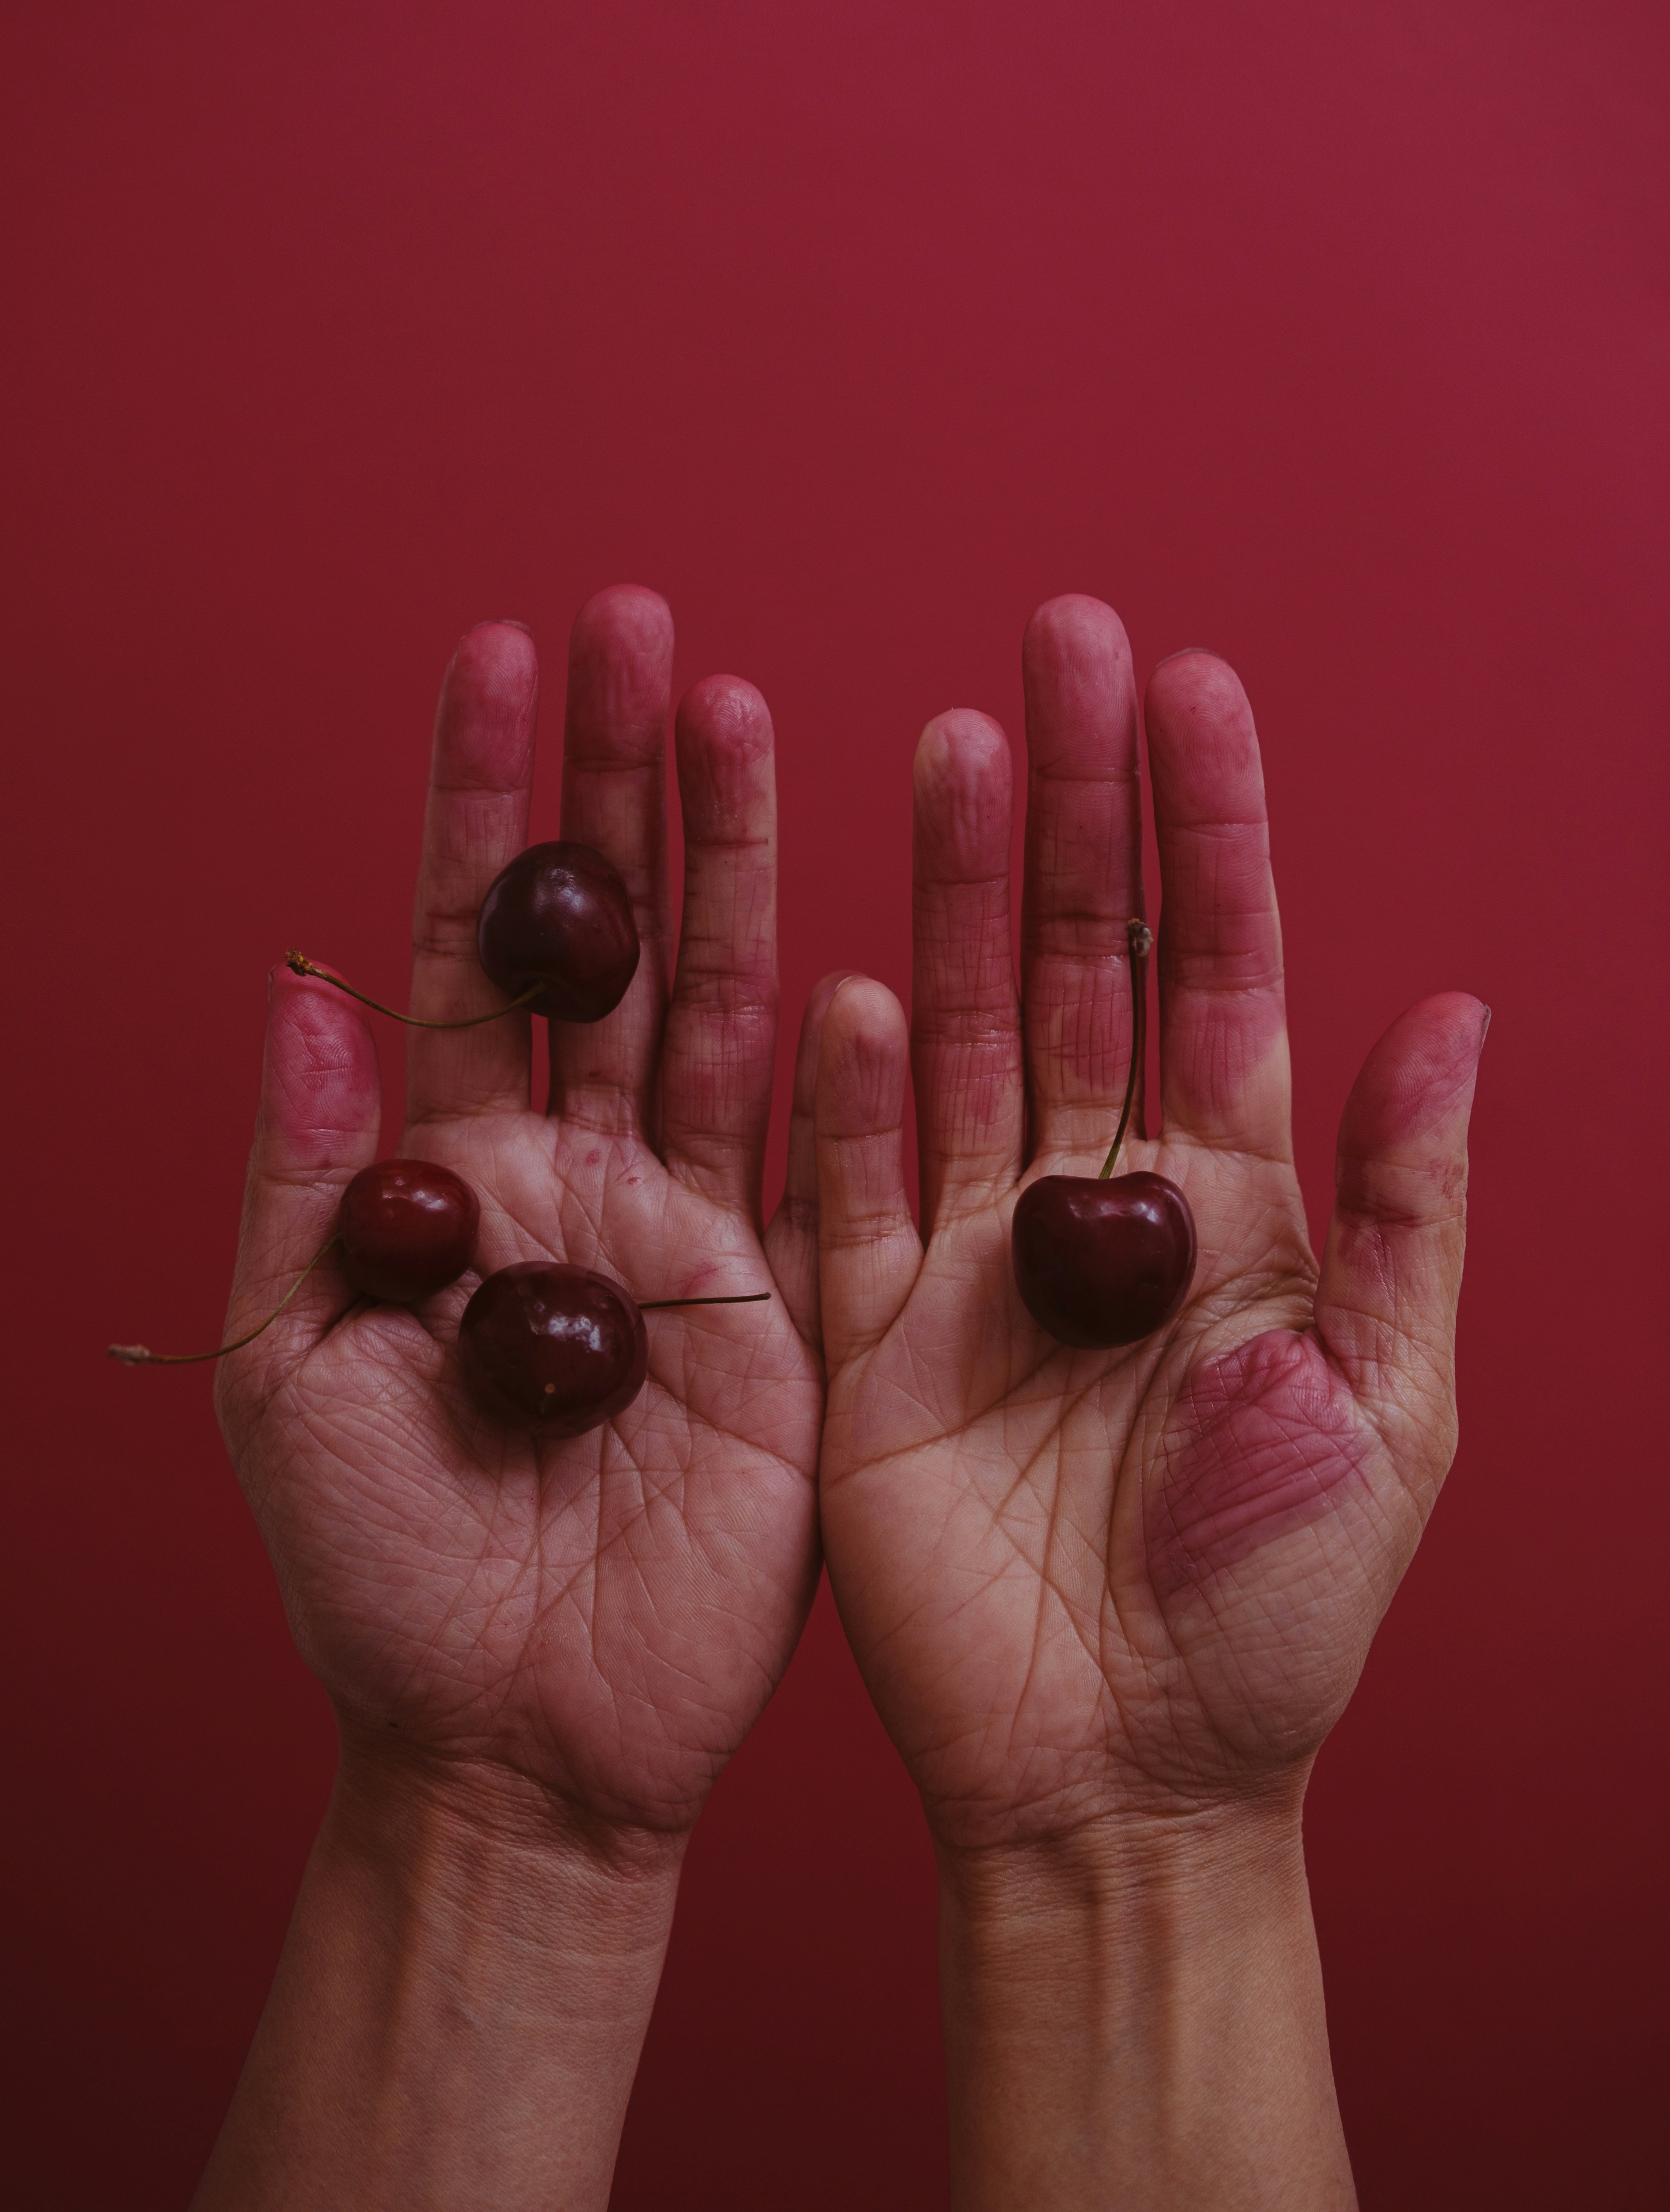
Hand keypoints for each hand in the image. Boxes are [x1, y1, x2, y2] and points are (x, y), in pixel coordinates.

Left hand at [216, 590, 822, 1842]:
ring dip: (720, 858)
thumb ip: (303, 1188)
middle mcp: (575, 1173)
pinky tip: (824, 913)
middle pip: (600, 939)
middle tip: (629, 627)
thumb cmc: (380, 1581)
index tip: (489, 659)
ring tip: (728, 707)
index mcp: (452, 1181)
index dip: (471, 804)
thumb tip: (297, 994)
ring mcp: (688, 1228)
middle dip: (609, 782)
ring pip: (711, 1000)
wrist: (521, 1743)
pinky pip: (807, 1148)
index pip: (461, 950)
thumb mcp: (287, 1377)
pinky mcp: (784, 1302)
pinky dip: (816, 1036)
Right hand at [814, 594, 1484, 1850]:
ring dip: (958, 891)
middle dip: (1079, 801)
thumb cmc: (1279, 1610)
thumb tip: (1454, 1009)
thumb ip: (1409, 1206)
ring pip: (964, 1030)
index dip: (1208, 829)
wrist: (1133, 1777)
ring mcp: (976, 1257)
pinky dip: (854, 1095)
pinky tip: (858, 982)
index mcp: (1233, 1201)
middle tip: (1061, 637)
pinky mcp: (876, 1338)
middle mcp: (1098, 1199)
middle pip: (1080, 959)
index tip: (1192, 687)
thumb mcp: (1393, 1404)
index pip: (1216, 968)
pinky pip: (856, 1190)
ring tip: (957, 742)